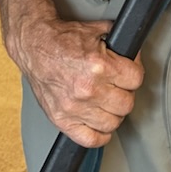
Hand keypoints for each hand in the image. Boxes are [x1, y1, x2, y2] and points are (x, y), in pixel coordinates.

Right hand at [8, 12, 143, 148]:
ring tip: (107, 103)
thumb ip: (119, 44)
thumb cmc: (62, 40)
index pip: (135, 79)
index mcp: (99, 66)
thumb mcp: (96, 32)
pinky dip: (99, 135)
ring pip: (113, 123)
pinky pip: (91, 139)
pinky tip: (99, 123)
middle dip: (124, 93)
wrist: (34, 46)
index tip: (127, 72)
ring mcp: (74, 108)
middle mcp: (88, 89)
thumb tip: (135, 53)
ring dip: (113, 113)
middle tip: (117, 87)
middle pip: (126, 104)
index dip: (133, 73)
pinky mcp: (62, 120)